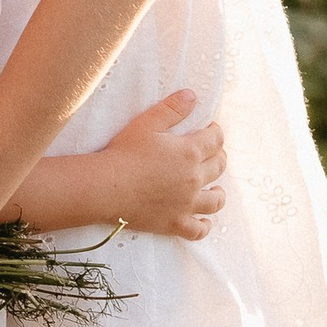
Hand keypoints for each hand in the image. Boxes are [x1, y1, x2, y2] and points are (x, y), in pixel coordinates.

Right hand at [94, 88, 225, 240]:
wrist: (107, 187)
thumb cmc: (124, 153)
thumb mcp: (147, 122)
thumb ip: (172, 108)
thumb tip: (192, 95)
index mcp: (190, 151)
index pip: (216, 139)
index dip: (215, 132)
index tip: (210, 129)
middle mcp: (194, 178)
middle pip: (219, 166)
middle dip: (218, 157)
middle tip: (211, 154)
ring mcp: (186, 204)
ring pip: (216, 200)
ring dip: (218, 193)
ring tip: (215, 189)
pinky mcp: (175, 223)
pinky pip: (199, 230)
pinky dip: (205, 225)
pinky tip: (205, 221)